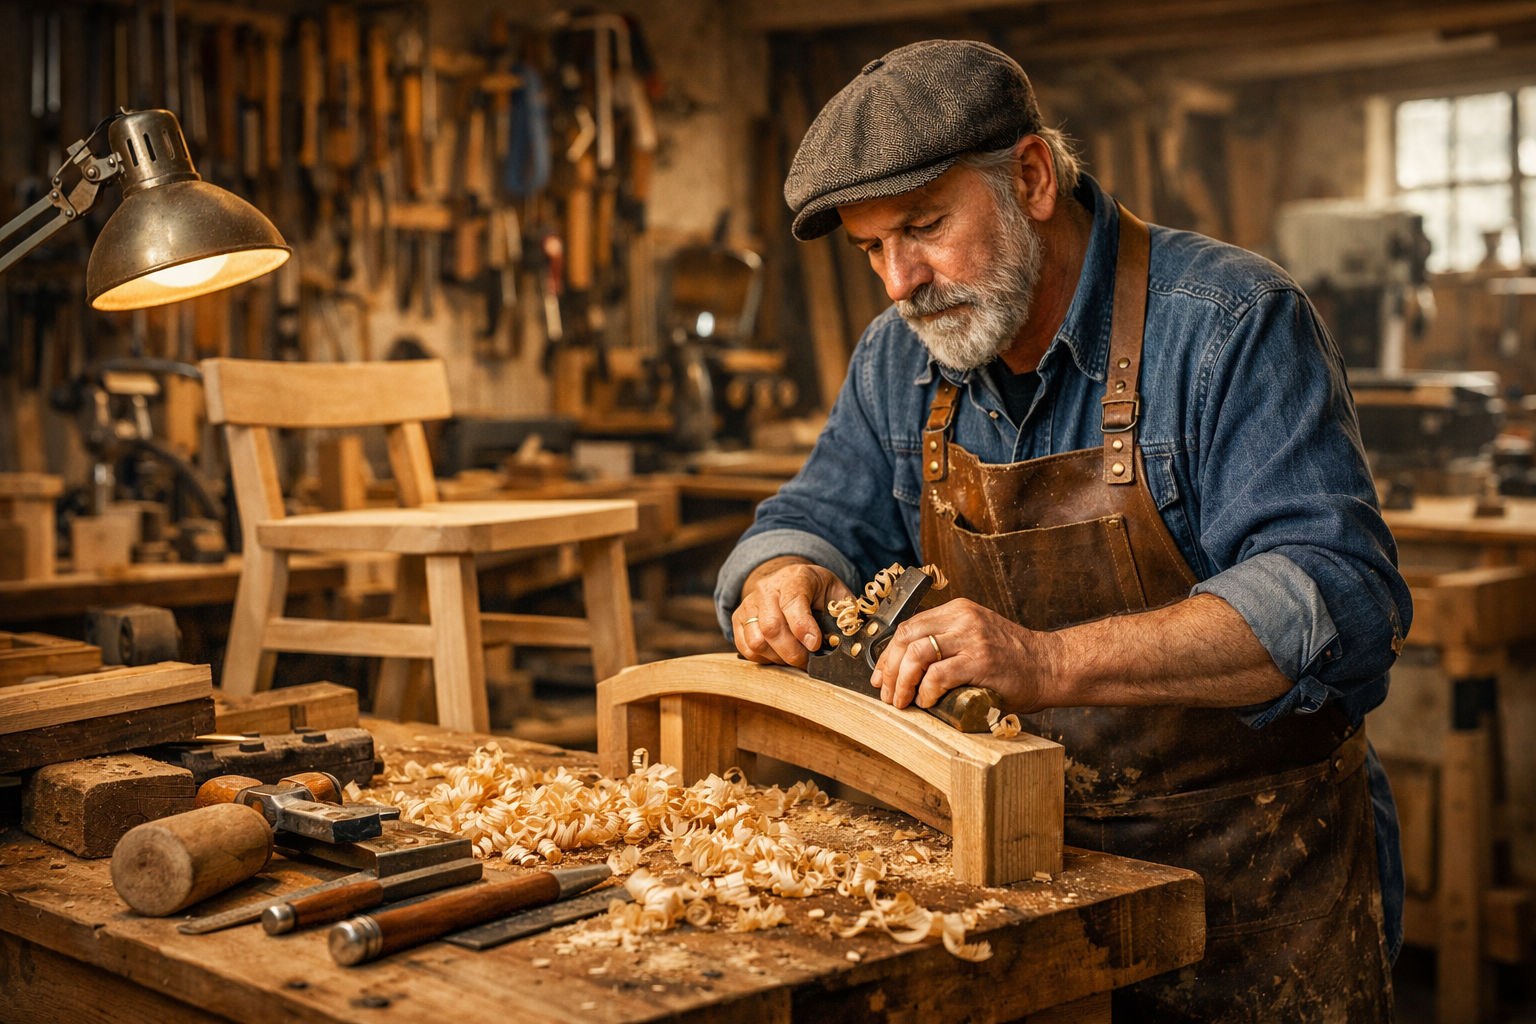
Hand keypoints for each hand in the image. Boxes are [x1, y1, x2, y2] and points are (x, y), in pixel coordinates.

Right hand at [732, 559, 852, 667]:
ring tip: (793, 657)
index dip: (803, 627)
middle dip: (793, 652)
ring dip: (778, 658)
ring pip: (757, 641)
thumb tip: (851, 638)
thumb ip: (844, 614)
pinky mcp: (738, 618)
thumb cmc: (817, 591)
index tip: (815, 645)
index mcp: (795, 578)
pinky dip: (763, 658)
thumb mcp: (836, 594)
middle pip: (772, 627)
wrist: (789, 580)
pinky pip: (745, 647)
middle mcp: (767, 588)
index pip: (793, 603)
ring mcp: (749, 603)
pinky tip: (778, 655)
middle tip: (807, 661)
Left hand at [869, 598, 1057, 712]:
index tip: (880, 676)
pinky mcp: (981, 661)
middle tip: (887, 693)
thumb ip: (947, 643)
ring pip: (917, 653)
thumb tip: (906, 668)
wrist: (1049, 667)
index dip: (887, 654)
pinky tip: (926, 701)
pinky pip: (939, 674)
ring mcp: (972, 638)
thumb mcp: (975, 638)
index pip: (908, 626)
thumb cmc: (1010, 661)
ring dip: (902, 681)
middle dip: (889, 668)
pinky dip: (926, 690)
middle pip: (906, 637)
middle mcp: (962, 619)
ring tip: (902, 701)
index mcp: (957, 611)